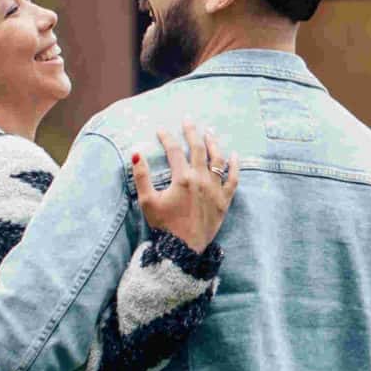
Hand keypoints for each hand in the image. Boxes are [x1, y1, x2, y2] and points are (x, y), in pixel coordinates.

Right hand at [131, 120, 238, 250]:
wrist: (183, 250)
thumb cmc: (164, 226)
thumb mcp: (147, 201)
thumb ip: (141, 176)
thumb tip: (136, 153)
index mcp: (182, 178)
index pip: (174, 151)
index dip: (167, 138)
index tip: (161, 130)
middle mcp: (201, 180)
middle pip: (198, 149)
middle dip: (192, 132)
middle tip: (188, 120)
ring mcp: (215, 189)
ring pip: (217, 159)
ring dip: (213, 143)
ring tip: (209, 132)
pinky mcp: (224, 201)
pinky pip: (233, 179)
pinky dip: (234, 166)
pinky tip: (234, 155)